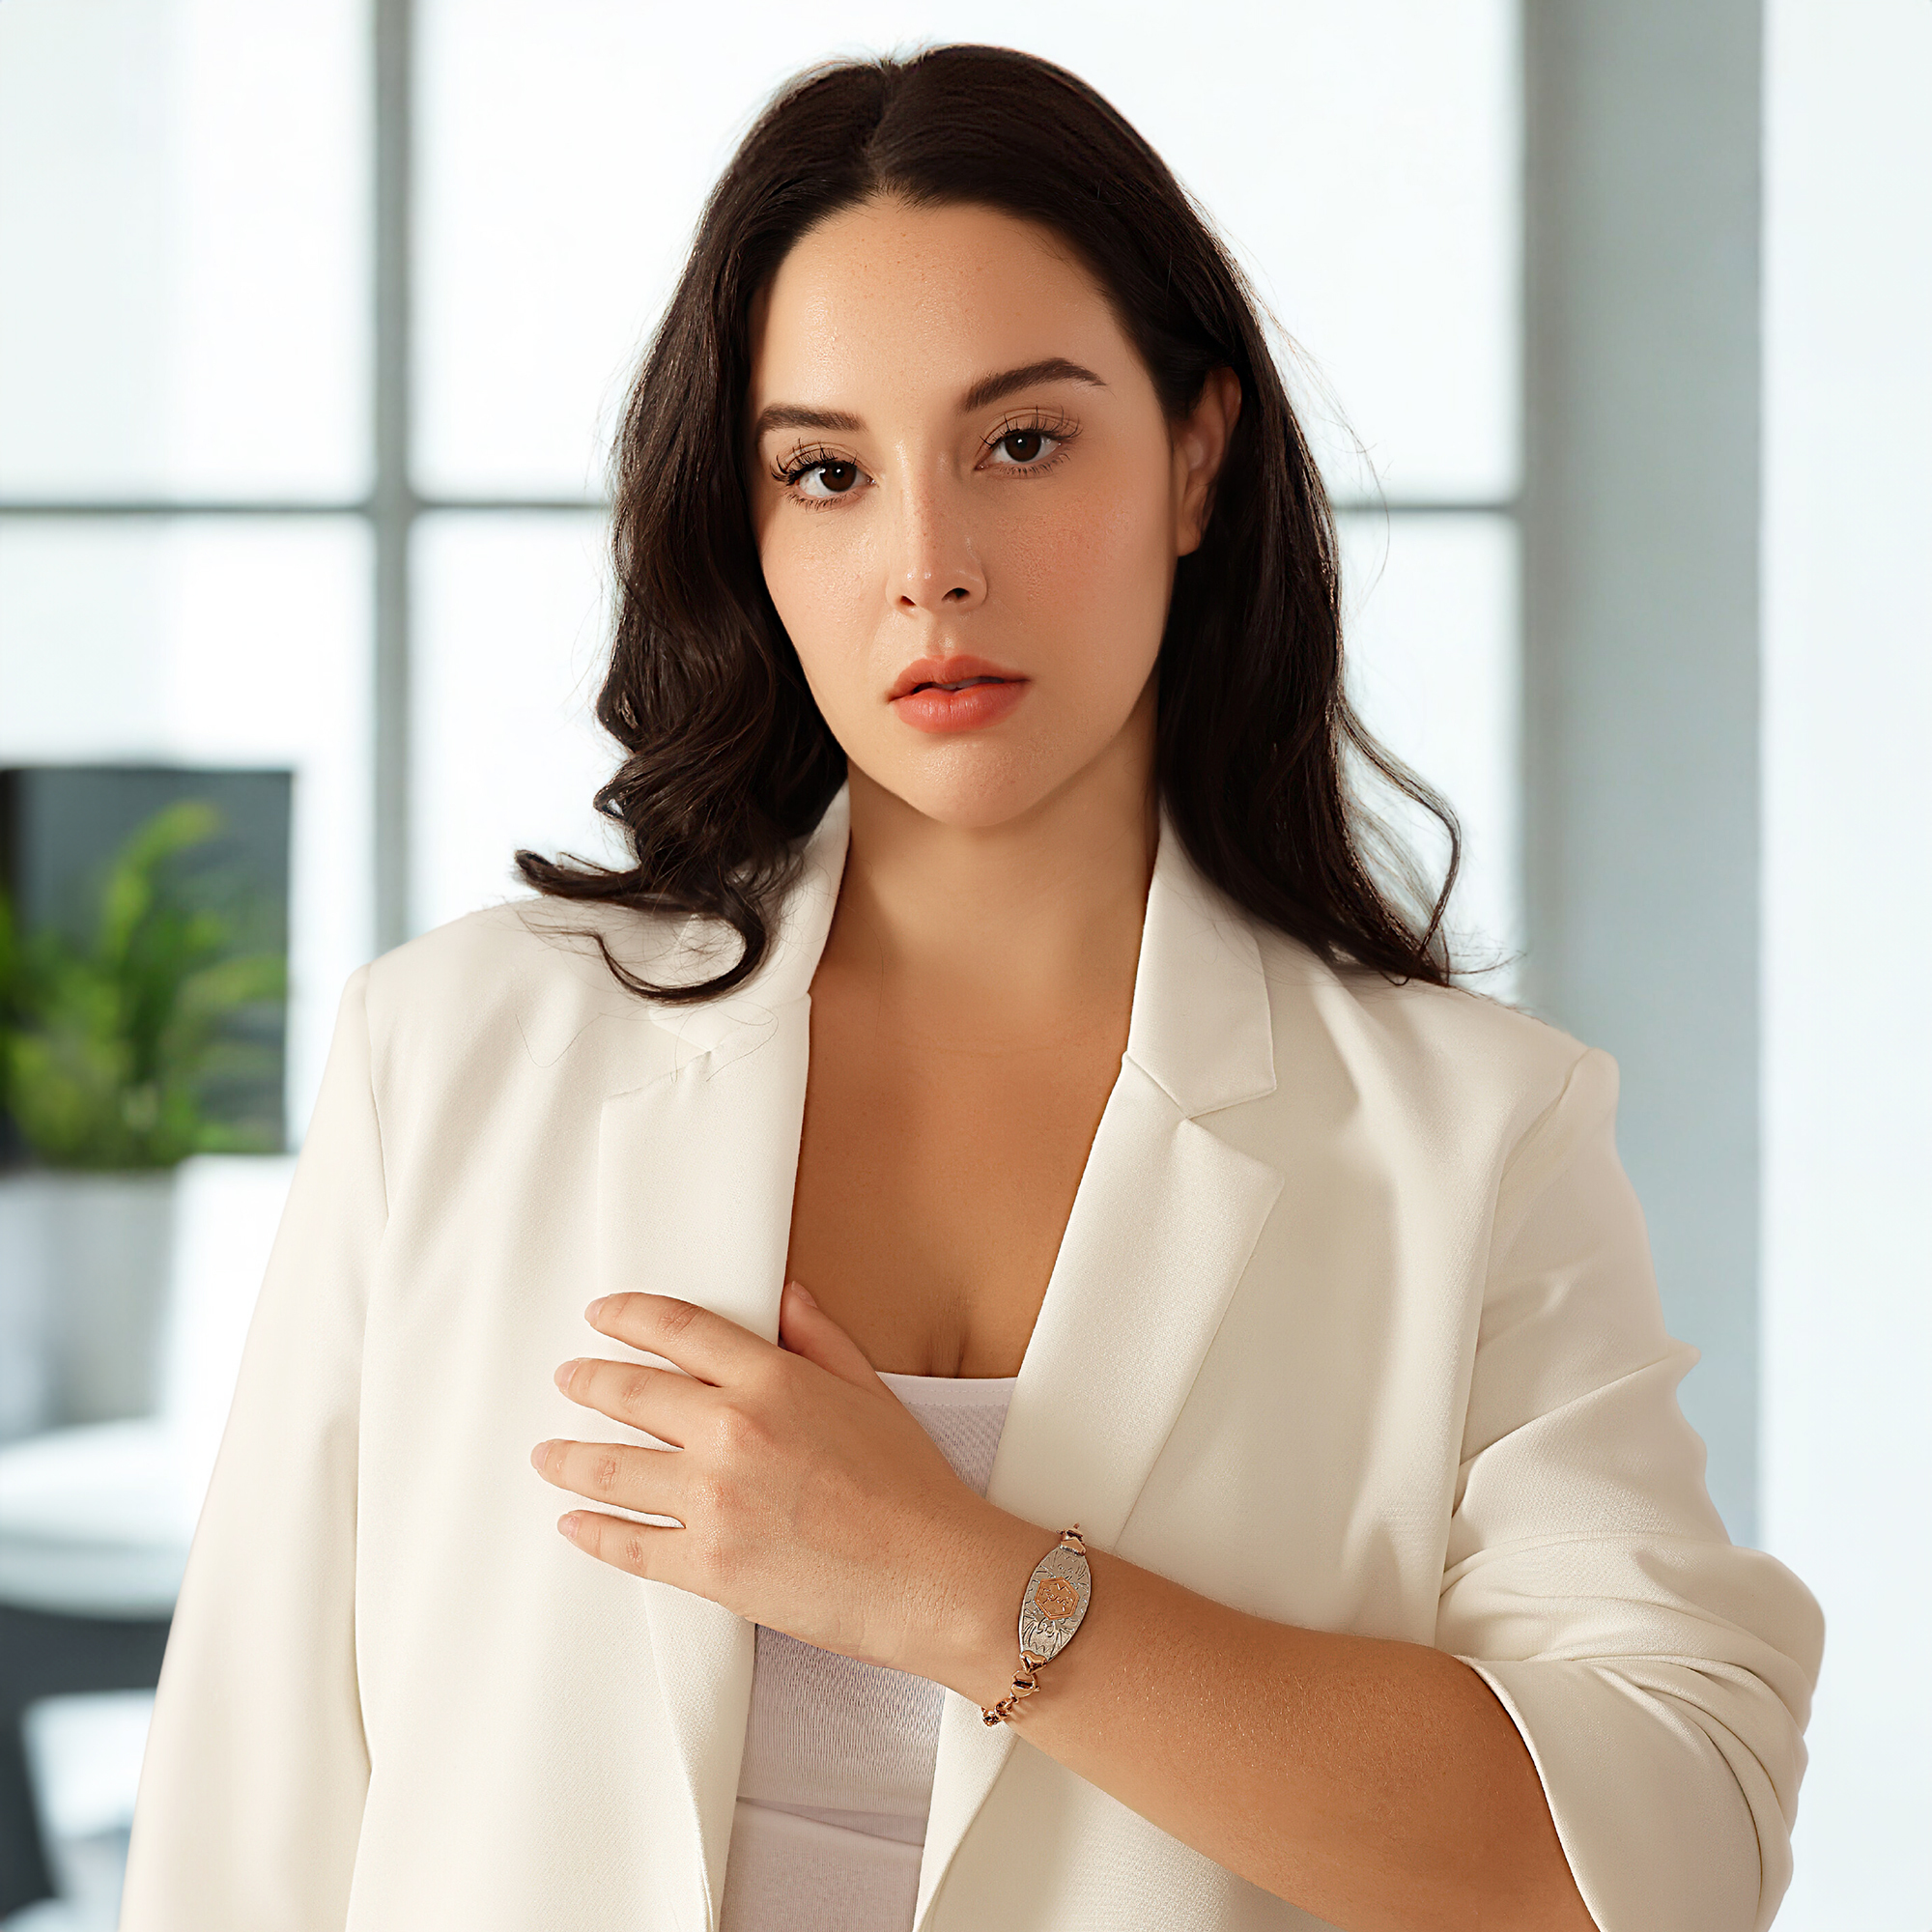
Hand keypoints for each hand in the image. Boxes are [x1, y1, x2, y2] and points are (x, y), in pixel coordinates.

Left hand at [531, 1282, 1006, 1677]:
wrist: (934, 1577)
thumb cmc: (912, 1487)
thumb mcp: (870, 1392)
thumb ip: (820, 1339)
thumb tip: (786, 1297)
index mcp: (772, 1381)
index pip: (678, 1330)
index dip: (629, 1317)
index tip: (602, 1316)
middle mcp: (732, 1431)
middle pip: (630, 1392)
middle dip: (587, 1379)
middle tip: (567, 1377)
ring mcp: (713, 1501)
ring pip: (611, 1467)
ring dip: (569, 1457)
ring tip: (549, 1453)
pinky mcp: (707, 1568)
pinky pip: (629, 1544)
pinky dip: (592, 1531)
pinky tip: (576, 1522)